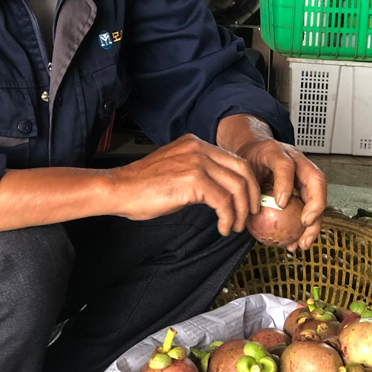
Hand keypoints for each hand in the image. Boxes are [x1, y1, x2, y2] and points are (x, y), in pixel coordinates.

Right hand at [105, 134, 259, 235]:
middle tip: (249, 215)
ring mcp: (196, 162)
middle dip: (251, 195)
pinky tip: (222, 228)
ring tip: (235, 226)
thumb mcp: (176, 170)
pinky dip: (228, 218)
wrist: (119, 189)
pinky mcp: (193, 180)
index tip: (247, 202)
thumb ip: (198, 173)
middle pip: (242, 170)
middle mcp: (199, 148)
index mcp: (195, 144)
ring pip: (236, 187)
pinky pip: (223, 201)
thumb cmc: (142, 186)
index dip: (247, 183)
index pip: (234, 160)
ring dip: (240, 211)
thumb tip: (219, 191)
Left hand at [217, 115, 326, 251]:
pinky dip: (306, 226)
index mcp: (275, 152)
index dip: (285, 184)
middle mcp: (295, 160)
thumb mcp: (240, 168)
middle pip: (315, 179)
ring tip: (302, 243)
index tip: (281, 204)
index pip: (285, 165)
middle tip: (305, 223)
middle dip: (315, 204)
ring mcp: (303, 173)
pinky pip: (310, 207)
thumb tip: (242, 215)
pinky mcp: (304, 187)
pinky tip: (296, 243)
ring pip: (318, 196)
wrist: (252, 149)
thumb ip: (245, 187)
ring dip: (314, 222)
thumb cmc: (246, 159)